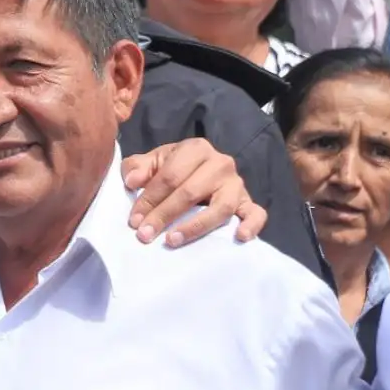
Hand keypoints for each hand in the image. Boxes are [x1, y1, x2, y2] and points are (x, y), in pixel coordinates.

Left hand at [120, 138, 264, 246]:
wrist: (197, 170)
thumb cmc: (171, 167)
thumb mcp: (152, 162)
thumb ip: (137, 167)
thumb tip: (132, 181)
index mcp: (195, 149)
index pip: (170, 176)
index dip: (149, 199)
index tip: (134, 221)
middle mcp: (220, 163)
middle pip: (190, 192)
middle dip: (164, 215)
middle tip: (145, 235)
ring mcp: (236, 183)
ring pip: (220, 207)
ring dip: (195, 226)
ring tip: (173, 241)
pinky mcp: (248, 201)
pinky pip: (256, 213)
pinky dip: (252, 225)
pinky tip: (240, 237)